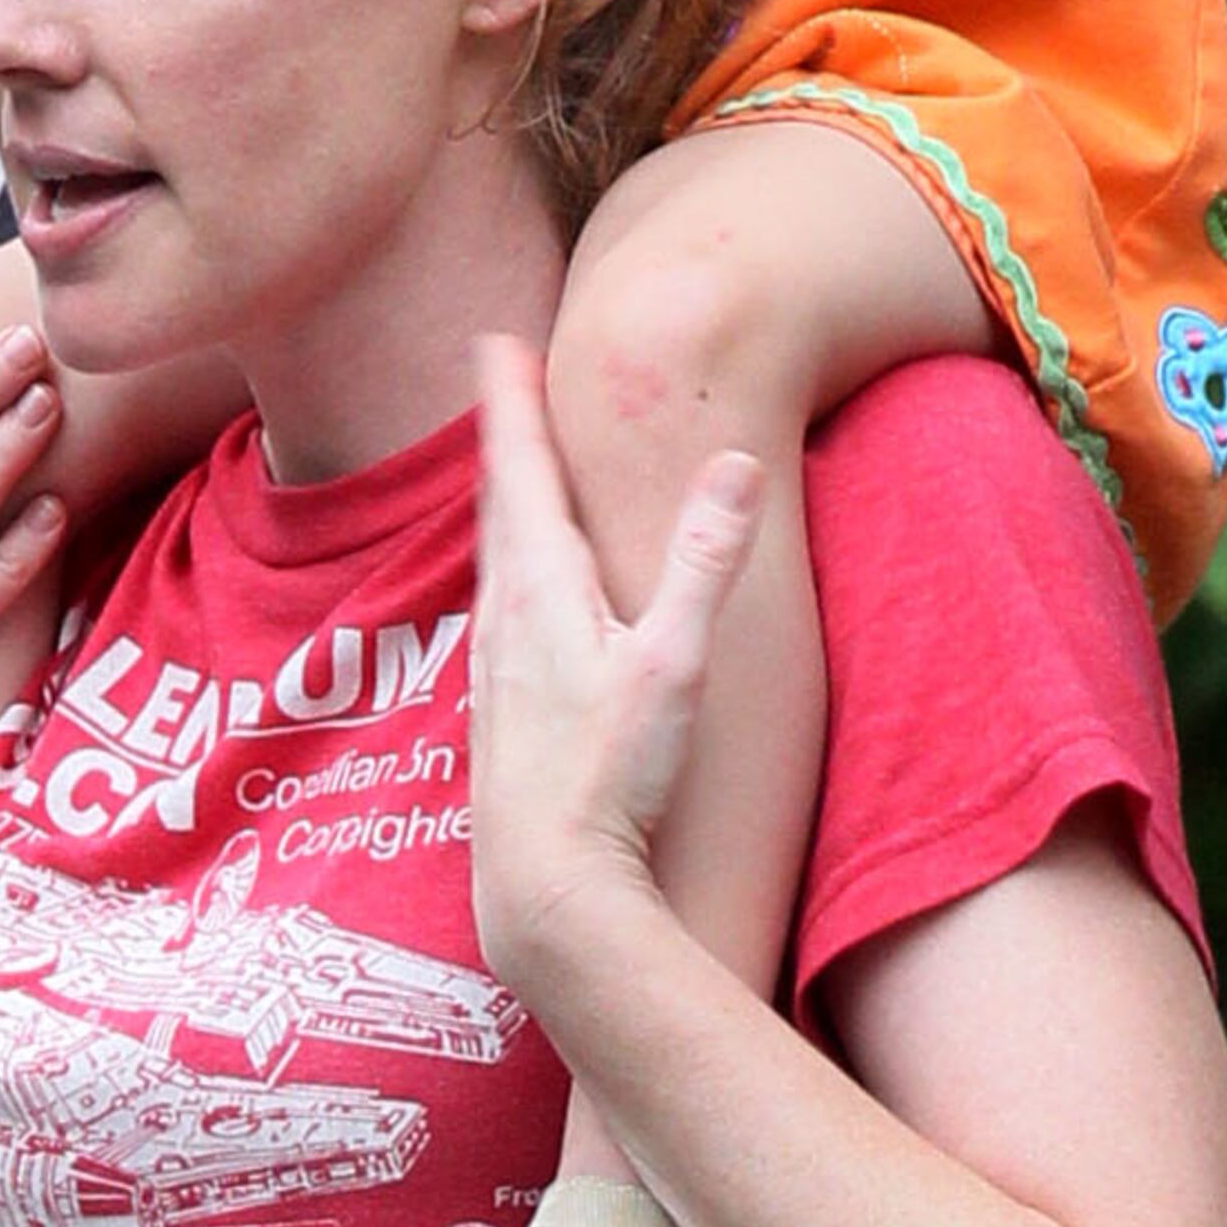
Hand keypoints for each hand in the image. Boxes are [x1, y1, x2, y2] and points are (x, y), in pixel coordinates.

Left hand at [465, 338, 764, 990]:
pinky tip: (516, 592)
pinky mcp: (495, 709)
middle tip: (499, 373)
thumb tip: (735, 463)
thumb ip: (705, 563)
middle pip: (499, 501)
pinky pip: (496, 608)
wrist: (545, 887)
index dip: (512, 401)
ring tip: (511, 465)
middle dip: (504, 433)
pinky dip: (505, 566)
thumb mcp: (675, 664)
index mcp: (542, 589)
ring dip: (502, 500)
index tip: (496, 339)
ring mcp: (492, 666)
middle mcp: (503, 618)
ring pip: (493, 557)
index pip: (523, 470)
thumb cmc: (611, 777)